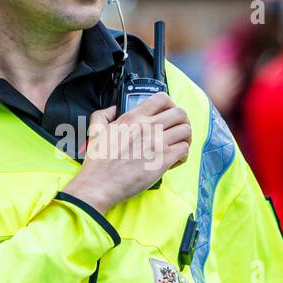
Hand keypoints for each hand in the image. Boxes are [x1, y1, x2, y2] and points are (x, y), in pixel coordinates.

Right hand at [62, 92, 190, 214]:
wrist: (100, 184)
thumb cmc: (98, 161)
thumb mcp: (95, 131)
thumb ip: (103, 114)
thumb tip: (113, 108)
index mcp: (133, 118)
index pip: (162, 98)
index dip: (171, 104)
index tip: (169, 113)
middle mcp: (147, 127)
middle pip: (180, 113)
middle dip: (183, 121)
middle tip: (178, 130)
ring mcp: (156, 143)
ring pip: (186, 131)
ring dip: (185, 138)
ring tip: (178, 146)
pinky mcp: (163, 160)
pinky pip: (184, 150)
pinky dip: (183, 155)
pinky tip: (174, 160)